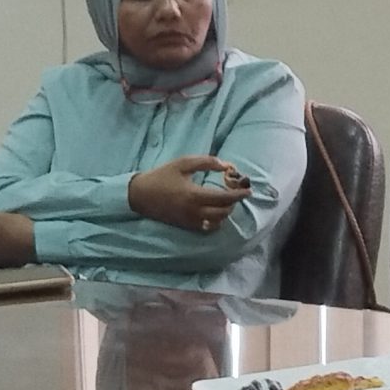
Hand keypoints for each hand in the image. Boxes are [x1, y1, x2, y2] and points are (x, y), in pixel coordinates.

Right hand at [130, 156, 250, 235]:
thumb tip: (228, 166)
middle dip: (234, 202)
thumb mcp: (183, 163)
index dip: (239, 195)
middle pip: (224, 211)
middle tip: (237, 192)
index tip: (249, 190)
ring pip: (217, 221)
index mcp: (194, 195)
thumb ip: (207, 162)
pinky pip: (207, 227)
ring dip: (226, 211)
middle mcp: (194, 212)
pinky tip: (215, 210)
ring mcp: (190, 221)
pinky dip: (216, 220)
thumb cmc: (162, 176)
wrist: (140, 195)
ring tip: (226, 200)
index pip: (224, 198)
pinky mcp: (186, 226)